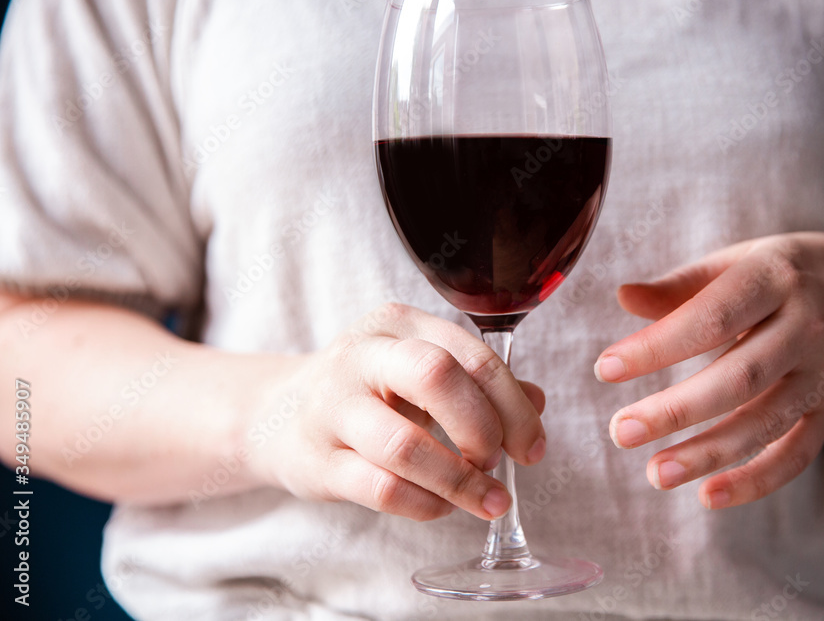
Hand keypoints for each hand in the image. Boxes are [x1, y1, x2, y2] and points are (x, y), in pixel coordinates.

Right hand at [246, 303, 545, 521]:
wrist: (278, 415)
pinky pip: (380, 488)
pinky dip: (424, 504)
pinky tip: (441, 507)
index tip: (533, 446)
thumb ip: (479, 384)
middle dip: (483, 428)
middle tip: (497, 462)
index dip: (513, 405)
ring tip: (485, 498)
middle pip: (436, 377)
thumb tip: (536, 402)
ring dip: (458, 480)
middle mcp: (362, 355)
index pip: (471, 355)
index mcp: (399, 325)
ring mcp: (333, 407)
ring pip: (405, 445)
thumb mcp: (420, 372)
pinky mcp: (316, 460)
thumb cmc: (368, 393)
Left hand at [596, 233, 823, 508]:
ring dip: (707, 454)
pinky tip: (707, 496)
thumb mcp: (740, 261)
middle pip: (739, 378)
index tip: (605, 368)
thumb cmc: (785, 274)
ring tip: (654, 473)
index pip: (711, 318)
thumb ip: (682, 285)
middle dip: (676, 411)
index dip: (658, 347)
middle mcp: (808, 326)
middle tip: (620, 431)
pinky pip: (796, 454)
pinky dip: (755, 481)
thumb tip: (621, 296)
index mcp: (776, 277)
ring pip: (765, 423)